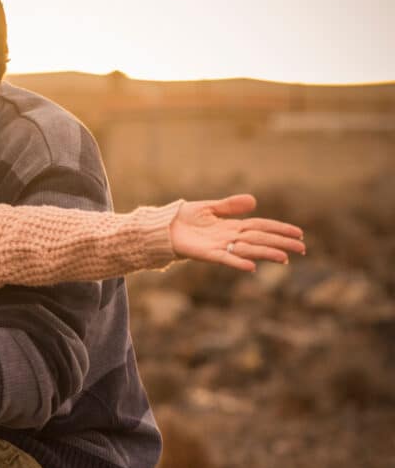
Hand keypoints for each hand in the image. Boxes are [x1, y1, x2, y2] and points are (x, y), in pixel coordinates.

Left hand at [170, 194, 304, 271]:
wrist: (164, 227)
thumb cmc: (186, 218)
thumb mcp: (210, 207)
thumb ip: (230, 205)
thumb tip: (253, 201)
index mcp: (232, 226)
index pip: (261, 227)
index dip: (279, 229)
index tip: (298, 233)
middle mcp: (230, 237)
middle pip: (260, 239)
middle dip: (281, 243)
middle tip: (302, 249)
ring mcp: (220, 246)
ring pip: (248, 250)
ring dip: (265, 253)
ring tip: (284, 258)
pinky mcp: (207, 254)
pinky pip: (225, 259)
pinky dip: (238, 262)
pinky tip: (252, 267)